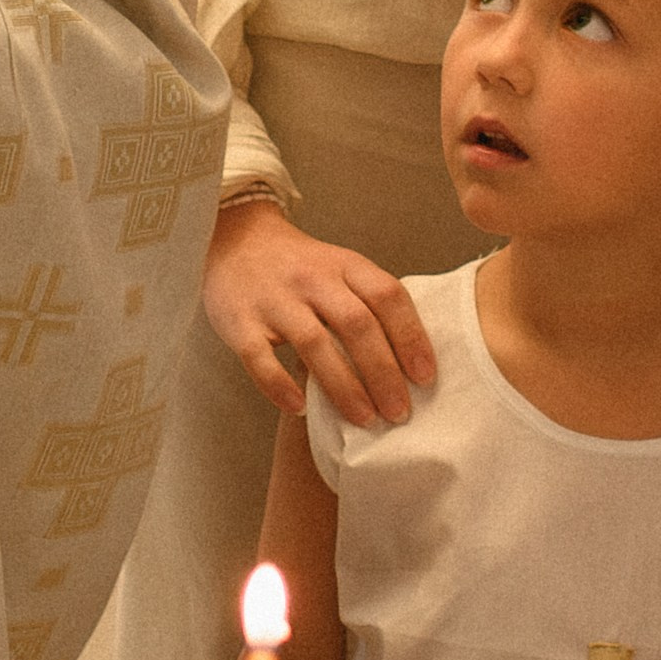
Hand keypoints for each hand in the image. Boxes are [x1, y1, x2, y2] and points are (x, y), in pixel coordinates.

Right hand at [203, 196, 435, 425]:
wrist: (235, 239)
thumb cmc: (299, 267)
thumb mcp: (340, 268)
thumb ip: (369, 303)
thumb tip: (409, 363)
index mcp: (344, 264)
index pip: (387, 296)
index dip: (411, 337)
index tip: (425, 377)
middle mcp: (312, 278)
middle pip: (356, 324)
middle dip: (383, 373)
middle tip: (399, 412)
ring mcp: (273, 299)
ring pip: (314, 344)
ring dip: (343, 386)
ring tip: (365, 419)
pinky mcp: (238, 321)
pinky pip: (259, 358)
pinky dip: (279, 386)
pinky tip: (299, 408)